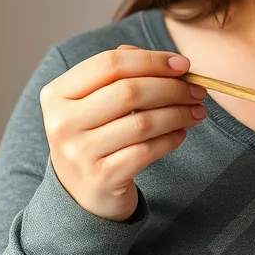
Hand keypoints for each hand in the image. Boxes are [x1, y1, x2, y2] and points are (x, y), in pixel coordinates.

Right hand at [39, 44, 206, 220]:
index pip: (110, 64)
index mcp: (57, 94)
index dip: (151, 60)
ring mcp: (80, 152)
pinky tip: (181, 133)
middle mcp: (63, 122)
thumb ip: (120, 74)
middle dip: (172, 88)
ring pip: (142, 122)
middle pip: (129, 92)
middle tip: (197, 91)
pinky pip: (147, 151)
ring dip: (178, 114)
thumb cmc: (95, 138)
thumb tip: (167, 62)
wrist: (81, 194)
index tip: (183, 65)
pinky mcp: (102, 177)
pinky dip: (171, 139)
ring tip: (197, 111)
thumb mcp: (94, 103)